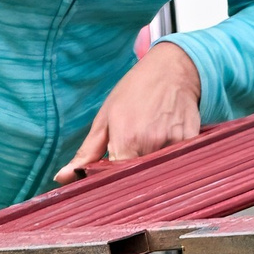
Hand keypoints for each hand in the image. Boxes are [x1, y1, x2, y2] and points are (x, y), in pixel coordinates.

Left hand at [55, 41, 201, 182]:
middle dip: (133, 176)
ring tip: (151, 144)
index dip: (113, 182)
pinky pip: (179, 163)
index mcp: (125, 138)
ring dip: (153, 168)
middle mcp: (151, 143)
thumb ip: (87, 152)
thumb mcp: (105, 118)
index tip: (111, 178)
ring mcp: (174, 143)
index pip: (117, 179)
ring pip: (160, 172)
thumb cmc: (133, 92)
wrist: (171, 72)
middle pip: (140, 178)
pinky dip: (171, 160)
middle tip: (132, 160)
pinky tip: (167, 141)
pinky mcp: (191, 142)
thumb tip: (63, 177)